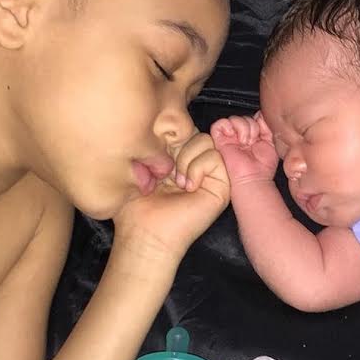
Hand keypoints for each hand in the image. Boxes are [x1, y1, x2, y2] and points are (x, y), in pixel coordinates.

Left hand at [114, 132, 229, 259]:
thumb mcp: (142, 165)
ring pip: (206, 140)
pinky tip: (186, 186)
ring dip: (186, 158)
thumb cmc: (137, 206)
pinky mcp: (222, 186)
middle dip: (176, 146)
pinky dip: (198, 167)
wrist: (145, 233)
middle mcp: (195, 165)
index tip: (154, 158)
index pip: (182, 129)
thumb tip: (168, 127)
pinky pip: (215, 157)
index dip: (167, 136)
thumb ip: (157, 144)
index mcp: (177, 158)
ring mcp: (210, 175)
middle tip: (165, 172)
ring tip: (176, 182)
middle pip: (195, 131)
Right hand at [211, 111, 278, 185]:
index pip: (252, 117)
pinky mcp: (219, 140)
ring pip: (234, 118)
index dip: (258, 121)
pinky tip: (237, 139)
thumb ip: (266, 126)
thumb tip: (260, 113)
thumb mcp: (270, 141)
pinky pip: (219, 124)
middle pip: (244, 116)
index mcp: (250, 135)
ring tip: (246, 142)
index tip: (262, 133)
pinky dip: (228, 127)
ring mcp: (229, 137)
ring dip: (244, 129)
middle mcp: (239, 135)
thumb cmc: (262, 166)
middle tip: (253, 142)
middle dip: (252, 127)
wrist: (254, 178)